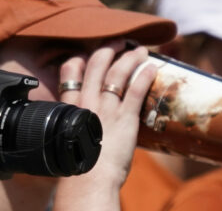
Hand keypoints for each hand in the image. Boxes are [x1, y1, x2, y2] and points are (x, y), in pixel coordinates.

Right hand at [54, 42, 157, 209]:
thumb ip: (76, 129)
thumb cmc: (78, 169)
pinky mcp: (125, 117)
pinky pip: (136, 90)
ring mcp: (107, 108)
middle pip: (95, 65)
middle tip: (117, 41)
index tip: (86, 55)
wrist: (87, 182)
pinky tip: (152, 66)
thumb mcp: (69, 142)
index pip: (70, 74)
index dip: (79, 60)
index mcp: (71, 108)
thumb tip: (84, 134)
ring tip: (139, 49)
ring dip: (129, 57)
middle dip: (107, 49)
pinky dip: (145, 75)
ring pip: (117, 72)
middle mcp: (87, 102)